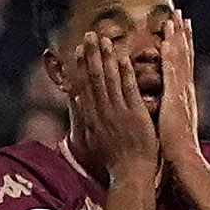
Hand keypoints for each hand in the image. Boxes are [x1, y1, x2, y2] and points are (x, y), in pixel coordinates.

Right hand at [67, 36, 157, 182]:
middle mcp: (102, 112)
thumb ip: (83, 117)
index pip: (84, 86)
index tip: (78, 49)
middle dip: (91, 55)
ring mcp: (118, 113)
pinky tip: (123, 58)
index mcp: (92, 117)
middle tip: (89, 35)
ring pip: (110, 80)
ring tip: (104, 40)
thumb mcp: (91, 138)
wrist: (130, 174)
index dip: (81, 65)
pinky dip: (125, 74)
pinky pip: (129, 91)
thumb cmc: (113, 159)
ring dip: (106, 59)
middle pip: (94, 78)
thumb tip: (74, 99)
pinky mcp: (134, 115)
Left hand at [157, 12, 202, 168]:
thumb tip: (165, 108)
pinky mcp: (175, 98)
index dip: (182, 46)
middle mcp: (185, 90)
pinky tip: (166, 41)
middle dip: (182, 34)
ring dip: (177, 38)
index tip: (180, 29)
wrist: (184, 161)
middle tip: (180, 13)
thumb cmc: (175, 150)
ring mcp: (182, 93)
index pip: (183, 66)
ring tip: (174, 18)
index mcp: (183, 96)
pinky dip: (171, 56)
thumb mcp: (172, 126)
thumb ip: (169, 112)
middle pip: (185, 56)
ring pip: (180, 59)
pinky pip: (172, 72)